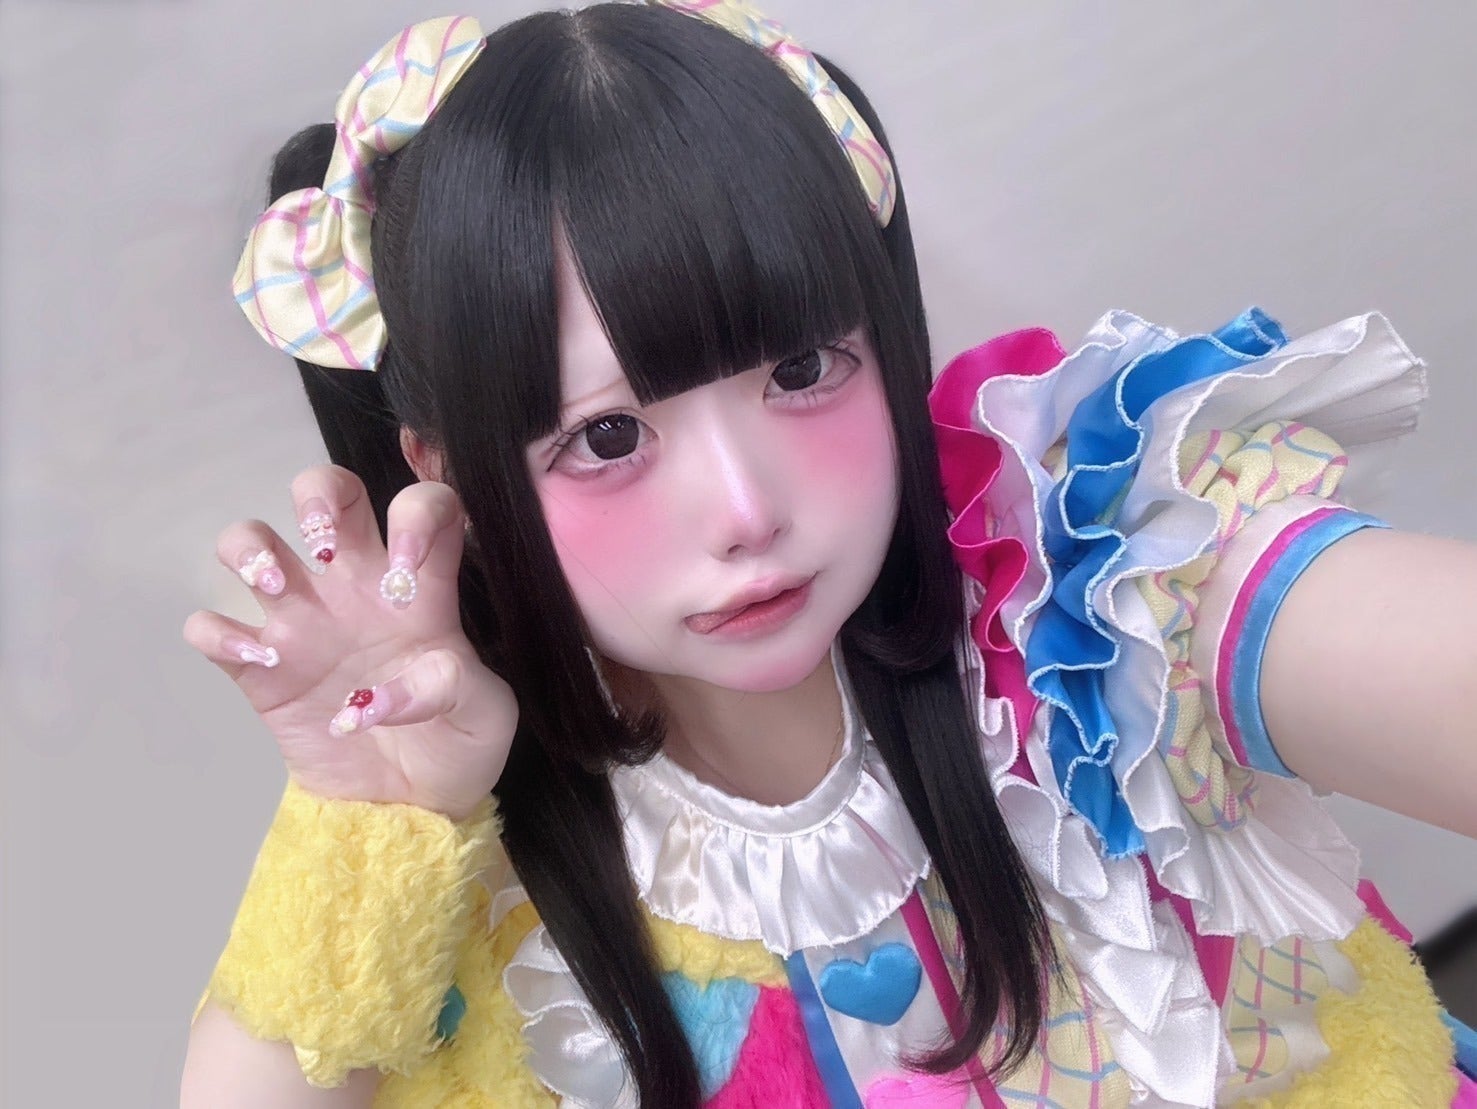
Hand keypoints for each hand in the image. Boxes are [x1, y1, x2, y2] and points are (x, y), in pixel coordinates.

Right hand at [182, 465, 515, 820]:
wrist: (408, 805)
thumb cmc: (456, 744)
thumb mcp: (485, 716)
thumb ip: (455, 686)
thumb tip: (388, 693)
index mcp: (421, 586)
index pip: (423, 506)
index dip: (417, 510)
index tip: (407, 563)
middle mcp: (357, 586)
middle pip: (327, 492)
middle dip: (317, 493)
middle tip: (324, 543)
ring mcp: (303, 621)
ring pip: (251, 539)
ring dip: (251, 547)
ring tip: (275, 588)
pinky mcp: (260, 668)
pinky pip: (211, 627)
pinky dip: (218, 632)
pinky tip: (261, 659)